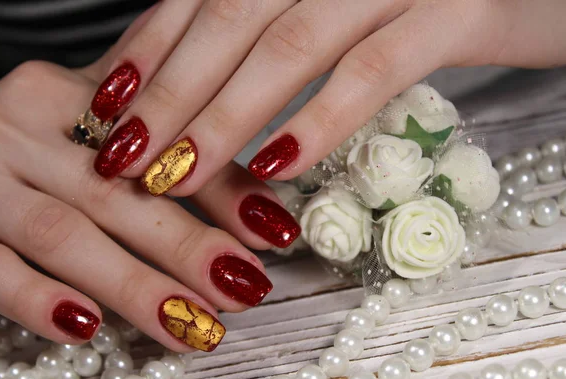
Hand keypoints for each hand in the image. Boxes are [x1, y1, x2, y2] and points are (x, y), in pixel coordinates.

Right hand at [0, 37, 300, 350]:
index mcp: (71, 93)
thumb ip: (171, 152)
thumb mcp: (94, 124)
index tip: (273, 230)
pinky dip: (37, 299)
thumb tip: (259, 207)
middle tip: (245, 286)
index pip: (162, 138)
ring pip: (65, 235)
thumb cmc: (31, 141)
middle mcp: (24, 127)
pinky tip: (87, 326)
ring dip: (136, 285)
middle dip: (190, 247)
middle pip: (120, 193)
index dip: (225, 189)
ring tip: (194, 323)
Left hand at [91, 0, 565, 193]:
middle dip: (172, 93)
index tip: (110, 107)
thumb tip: (201, 82)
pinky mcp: (455, 9)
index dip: (151, 49)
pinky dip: (319, 120)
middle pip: (231, 19)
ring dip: (225, 115)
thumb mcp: (345, 4)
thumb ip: (277, 26)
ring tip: (179, 173)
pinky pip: (373, 69)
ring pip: (288, 46)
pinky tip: (276, 166)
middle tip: (125, 157)